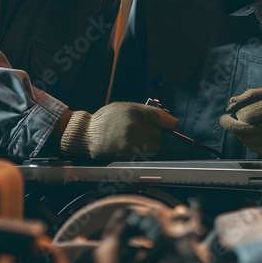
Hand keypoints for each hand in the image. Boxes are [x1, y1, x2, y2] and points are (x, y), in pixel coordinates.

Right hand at [60, 102, 178, 158]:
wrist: (88, 134)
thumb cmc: (105, 120)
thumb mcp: (124, 108)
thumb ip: (142, 112)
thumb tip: (163, 119)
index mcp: (137, 112)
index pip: (163, 117)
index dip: (171, 122)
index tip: (173, 125)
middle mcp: (138, 126)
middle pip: (159, 134)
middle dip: (154, 134)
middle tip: (143, 132)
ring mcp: (135, 141)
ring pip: (154, 146)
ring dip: (149, 144)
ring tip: (135, 140)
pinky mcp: (131, 154)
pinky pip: (145, 154)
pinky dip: (141, 152)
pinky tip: (129, 146)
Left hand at [219, 87, 261, 155]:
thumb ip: (251, 95)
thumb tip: (230, 104)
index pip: (249, 115)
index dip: (237, 114)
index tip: (232, 112)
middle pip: (246, 130)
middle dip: (231, 125)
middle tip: (224, 120)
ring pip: (248, 140)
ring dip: (239, 133)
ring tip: (239, 126)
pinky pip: (255, 148)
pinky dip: (247, 141)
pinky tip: (248, 134)